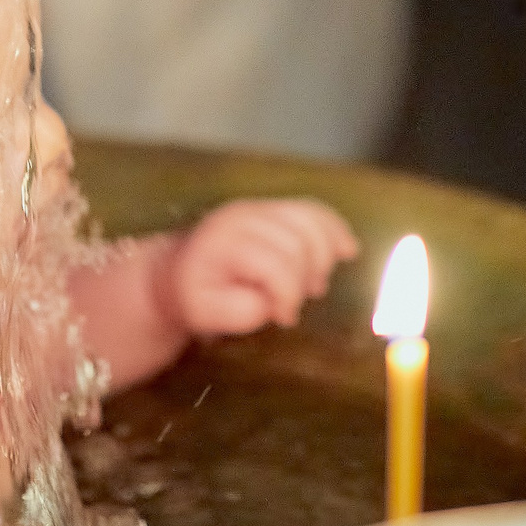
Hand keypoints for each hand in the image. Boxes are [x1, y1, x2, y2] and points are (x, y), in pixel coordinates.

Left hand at [155, 199, 358, 336]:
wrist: (178, 271)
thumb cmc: (194, 295)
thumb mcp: (206, 314)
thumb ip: (242, 311)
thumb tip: (274, 300)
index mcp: (223, 241)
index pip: (275, 265)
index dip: (288, 296)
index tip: (283, 318)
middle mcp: (243, 216)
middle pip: (298, 244)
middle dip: (305, 280)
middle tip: (293, 305)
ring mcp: (260, 207)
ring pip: (311, 224)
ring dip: (322, 259)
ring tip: (313, 285)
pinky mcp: (274, 208)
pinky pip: (313, 211)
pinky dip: (333, 229)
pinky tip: (347, 250)